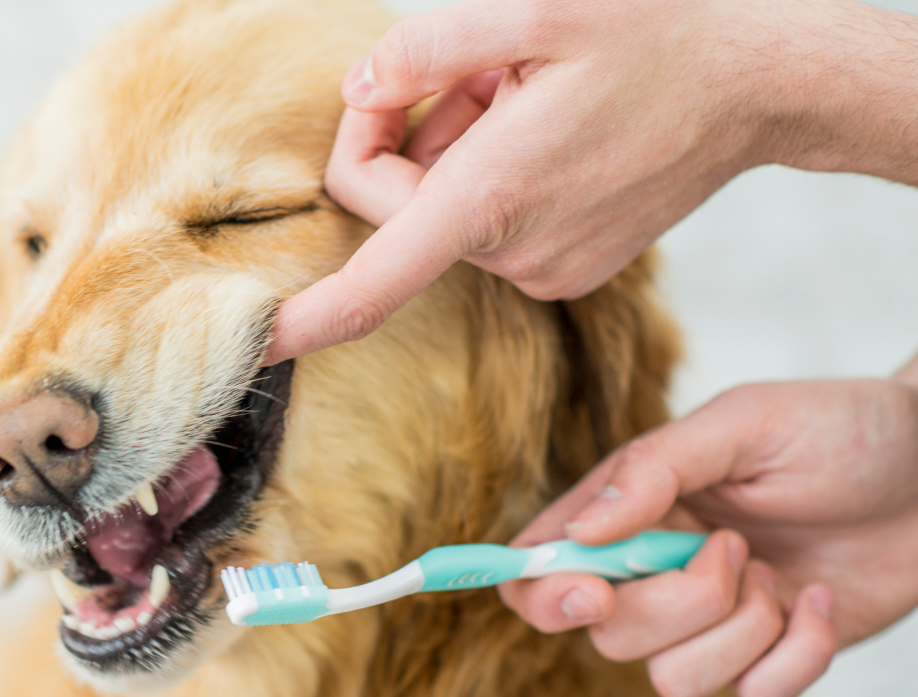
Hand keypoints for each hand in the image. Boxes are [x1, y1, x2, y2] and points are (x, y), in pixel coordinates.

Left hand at [264, 0, 917, 365]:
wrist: (756, 84)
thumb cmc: (655, 36)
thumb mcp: (533, 8)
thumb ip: (422, 47)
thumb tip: (360, 88)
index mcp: (491, 198)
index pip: (373, 283)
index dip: (305, 320)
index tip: (255, 346)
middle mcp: (512, 252)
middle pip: (395, 209)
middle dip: (408, 134)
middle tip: (479, 73)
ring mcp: (541, 270)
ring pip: (441, 213)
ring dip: (455, 148)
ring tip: (524, 95)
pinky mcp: (563, 269)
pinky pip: (484, 225)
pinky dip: (488, 175)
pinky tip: (544, 129)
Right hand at [499, 370, 917, 696]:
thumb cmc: (838, 429)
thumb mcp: (742, 424)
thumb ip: (651, 469)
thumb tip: (577, 532)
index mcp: (634, 506)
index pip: (543, 563)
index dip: (541, 591)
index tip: (588, 591)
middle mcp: (659, 566)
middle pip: (607, 633)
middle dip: (675, 603)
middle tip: (733, 548)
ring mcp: (713, 617)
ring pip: (670, 679)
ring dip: (737, 632)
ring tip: (777, 574)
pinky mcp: (768, 654)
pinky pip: (752, 695)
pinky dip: (794, 654)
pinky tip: (817, 600)